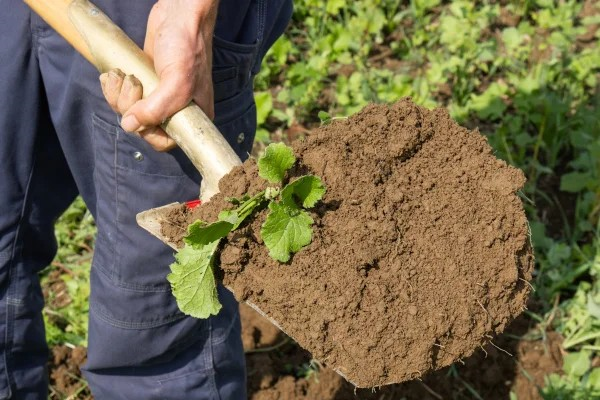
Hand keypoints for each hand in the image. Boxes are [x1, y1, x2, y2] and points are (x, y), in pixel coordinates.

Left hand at [99, 0, 218, 150]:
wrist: (178, 15)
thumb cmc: (186, 46)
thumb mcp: (177, 81)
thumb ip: (156, 109)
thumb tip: (130, 126)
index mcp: (193, 116)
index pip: (165, 141)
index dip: (148, 132)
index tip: (141, 112)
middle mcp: (176, 110)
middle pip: (143, 126)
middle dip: (129, 107)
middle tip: (132, 83)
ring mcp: (159, 96)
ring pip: (130, 112)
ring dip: (117, 96)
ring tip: (121, 75)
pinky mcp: (145, 83)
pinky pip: (124, 97)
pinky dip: (114, 88)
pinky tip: (115, 74)